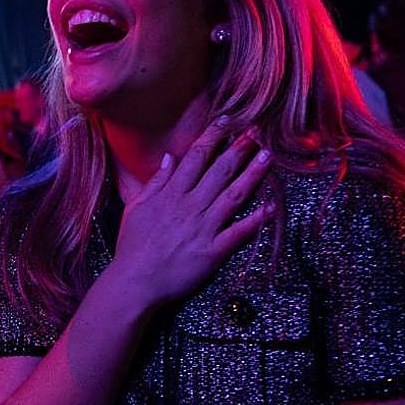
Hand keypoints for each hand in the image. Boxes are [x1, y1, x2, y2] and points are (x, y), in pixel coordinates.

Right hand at [113, 120, 271, 308]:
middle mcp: (189, 207)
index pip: (195, 158)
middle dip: (239, 148)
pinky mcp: (212, 252)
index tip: (227, 121)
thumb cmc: (132, 247)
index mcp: (171, 195)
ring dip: (253, 175)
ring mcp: (203, 229)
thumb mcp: (136, 208)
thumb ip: (154, 183)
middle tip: (256, 131)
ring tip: (268, 157)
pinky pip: (238, 233)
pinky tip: (272, 207)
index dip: (213, 137)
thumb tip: (168, 158)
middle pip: (219, 171)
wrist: (134, 283)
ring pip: (233, 196)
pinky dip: (255, 220)